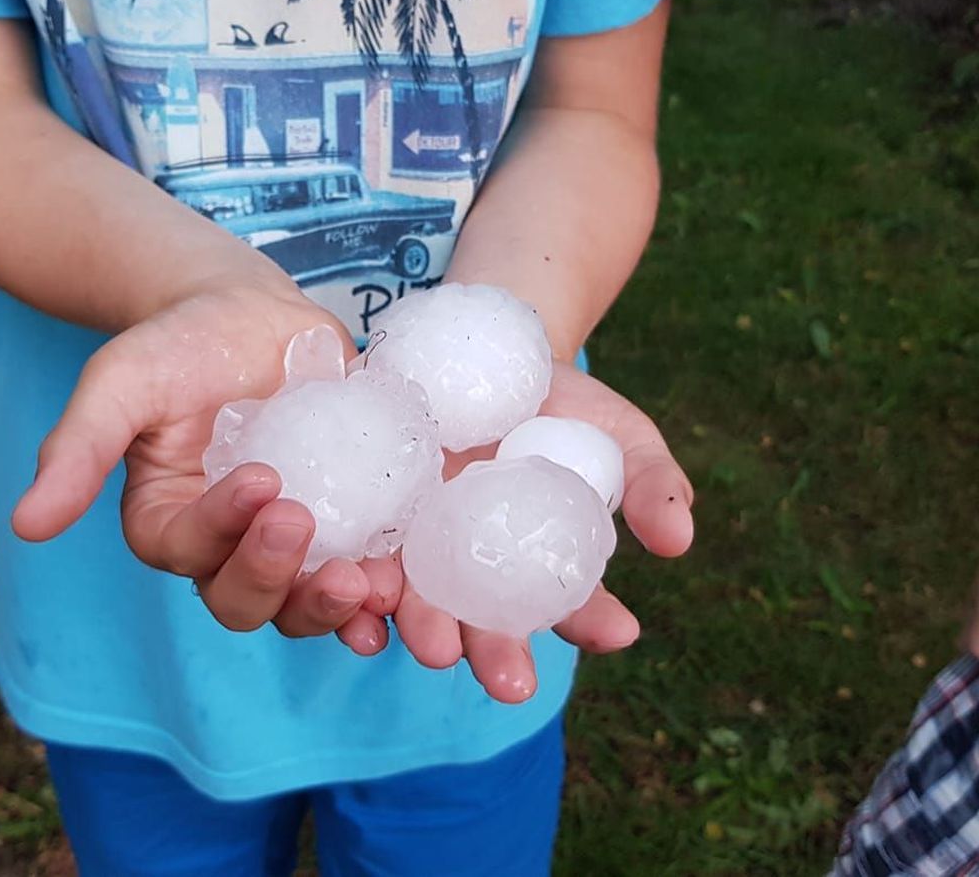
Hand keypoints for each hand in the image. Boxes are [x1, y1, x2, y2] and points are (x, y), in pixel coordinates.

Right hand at [11, 279, 375, 636]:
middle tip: (307, 528)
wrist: (246, 314)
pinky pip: (365, 567)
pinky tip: (402, 586)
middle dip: (278, 579)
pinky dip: (383, 587)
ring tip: (367, 587)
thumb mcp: (120, 383)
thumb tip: (25, 525)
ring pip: (305, 600)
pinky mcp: (348, 519)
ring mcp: (295, 539)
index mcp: (171, 524)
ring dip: (334, 605)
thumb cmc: (174, 344)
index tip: (259, 479)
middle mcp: (231, 547)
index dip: (222, 531)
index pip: (189, 552)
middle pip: (248, 599)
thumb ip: (78, 448)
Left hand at [334, 361, 694, 702]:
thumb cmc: (563, 404)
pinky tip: (357, 585)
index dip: (591, 622)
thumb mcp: (620, 434)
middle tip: (509, 678)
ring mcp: (411, 538)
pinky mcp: (362, 503)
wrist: (482, 349)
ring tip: (433, 644)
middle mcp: (469, 565)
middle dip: (491, 654)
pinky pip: (348, 544)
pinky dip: (346, 572)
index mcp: (533, 563)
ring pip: (408, 597)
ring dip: (417, 626)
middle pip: (478, 621)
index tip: (618, 631)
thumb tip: (680, 541)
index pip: (567, 605)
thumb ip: (651, 484)